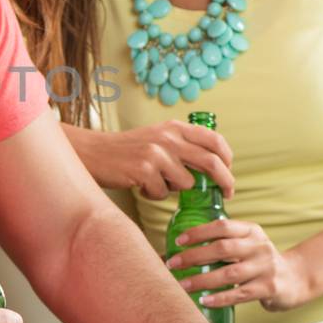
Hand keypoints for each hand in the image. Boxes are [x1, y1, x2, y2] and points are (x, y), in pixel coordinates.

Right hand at [87, 122, 234, 199]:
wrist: (94, 152)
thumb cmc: (128, 150)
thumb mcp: (157, 138)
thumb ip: (181, 146)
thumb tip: (211, 168)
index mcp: (174, 127)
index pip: (214, 140)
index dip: (227, 158)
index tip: (228, 172)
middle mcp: (168, 137)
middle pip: (211, 162)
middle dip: (225, 181)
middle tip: (227, 193)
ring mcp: (156, 154)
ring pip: (187, 183)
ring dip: (176, 190)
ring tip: (157, 183)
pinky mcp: (144, 170)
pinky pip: (162, 193)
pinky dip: (154, 195)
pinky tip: (140, 186)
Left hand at [166, 220, 312, 311]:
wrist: (296, 278)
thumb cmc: (259, 261)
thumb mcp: (247, 244)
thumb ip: (223, 243)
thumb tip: (181, 250)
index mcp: (251, 231)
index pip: (222, 226)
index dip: (199, 232)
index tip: (178, 241)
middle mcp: (259, 246)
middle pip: (223, 248)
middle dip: (194, 256)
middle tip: (173, 264)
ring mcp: (265, 267)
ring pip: (229, 273)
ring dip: (202, 279)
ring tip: (183, 285)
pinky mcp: (269, 288)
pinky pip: (240, 294)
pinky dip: (221, 298)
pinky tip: (205, 300)